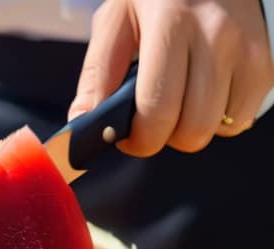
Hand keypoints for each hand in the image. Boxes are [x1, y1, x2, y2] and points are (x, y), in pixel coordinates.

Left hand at [68, 0, 273, 155]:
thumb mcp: (117, 19)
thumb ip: (98, 73)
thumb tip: (83, 122)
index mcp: (172, 24)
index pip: (157, 111)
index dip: (137, 139)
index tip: (125, 136)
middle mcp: (217, 35)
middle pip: (191, 129)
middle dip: (163, 137)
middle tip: (149, 119)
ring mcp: (247, 48)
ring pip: (218, 128)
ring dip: (190, 128)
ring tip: (176, 102)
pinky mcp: (264, 59)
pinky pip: (241, 117)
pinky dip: (219, 118)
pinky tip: (202, 94)